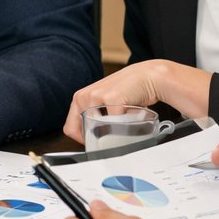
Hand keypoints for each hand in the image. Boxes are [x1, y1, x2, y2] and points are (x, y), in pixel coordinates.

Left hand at [62, 60, 211, 141]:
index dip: (83, 140)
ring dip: (114, 131)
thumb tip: (91, 140)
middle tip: (114, 132)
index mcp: (79, 99)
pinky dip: (126, 124)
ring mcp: (97, 98)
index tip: (96, 142)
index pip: (70, 129)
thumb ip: (94, 115)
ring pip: (101, 130)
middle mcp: (85, 97)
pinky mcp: (112, 99)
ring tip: (123, 119)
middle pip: (86, 132)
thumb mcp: (103, 102)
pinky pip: (116, 124)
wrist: (147, 76)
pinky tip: (132, 114)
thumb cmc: (126, 91)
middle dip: (101, 138)